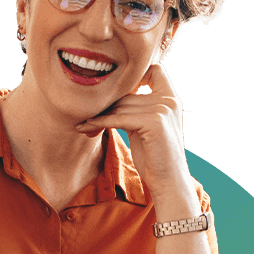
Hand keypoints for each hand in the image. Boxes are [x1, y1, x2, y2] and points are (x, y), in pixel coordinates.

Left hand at [76, 63, 190, 200]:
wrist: (168, 182)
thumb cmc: (154, 159)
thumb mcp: (144, 129)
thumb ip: (134, 110)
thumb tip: (109, 100)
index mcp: (171, 100)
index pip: (155, 71)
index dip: (135, 74)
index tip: (114, 88)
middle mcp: (169, 101)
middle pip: (127, 94)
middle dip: (105, 106)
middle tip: (85, 115)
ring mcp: (163, 110)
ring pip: (120, 107)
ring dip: (98, 116)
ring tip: (82, 123)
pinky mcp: (154, 122)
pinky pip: (119, 118)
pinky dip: (100, 122)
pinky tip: (87, 127)